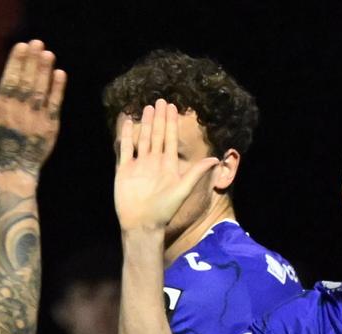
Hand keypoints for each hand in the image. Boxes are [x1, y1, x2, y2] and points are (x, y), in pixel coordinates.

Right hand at [0, 40, 64, 176]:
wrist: (14, 168)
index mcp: (2, 107)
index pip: (10, 79)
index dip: (16, 61)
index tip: (22, 45)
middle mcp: (20, 111)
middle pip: (27, 81)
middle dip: (32, 61)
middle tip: (38, 42)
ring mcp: (36, 118)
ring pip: (41, 90)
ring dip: (45, 71)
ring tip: (48, 54)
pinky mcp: (50, 126)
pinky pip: (55, 104)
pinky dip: (58, 89)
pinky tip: (60, 74)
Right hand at [115, 100, 219, 235]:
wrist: (142, 224)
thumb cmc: (164, 209)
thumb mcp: (183, 189)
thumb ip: (197, 173)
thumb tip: (215, 159)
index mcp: (168, 165)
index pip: (171, 139)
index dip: (172, 124)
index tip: (174, 107)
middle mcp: (154, 162)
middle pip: (157, 135)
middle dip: (160, 119)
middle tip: (161, 101)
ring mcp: (139, 165)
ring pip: (143, 139)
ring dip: (146, 123)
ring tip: (148, 107)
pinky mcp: (125, 170)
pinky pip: (126, 149)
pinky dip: (127, 135)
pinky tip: (129, 122)